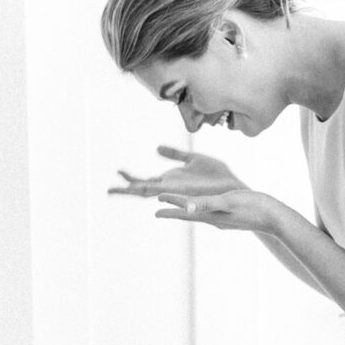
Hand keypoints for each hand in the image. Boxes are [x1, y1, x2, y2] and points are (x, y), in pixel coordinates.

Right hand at [109, 145, 243, 198]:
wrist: (235, 188)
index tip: (117, 171)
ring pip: (156, 194)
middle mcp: (173, 189)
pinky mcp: (194, 197)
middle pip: (144, 190)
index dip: (131, 177)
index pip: (146, 181)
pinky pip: (175, 196)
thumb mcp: (194, 159)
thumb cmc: (218, 177)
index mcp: (172, 181)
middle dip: (127, 189)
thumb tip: (156, 148)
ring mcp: (181, 194)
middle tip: (109, 189)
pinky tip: (156, 194)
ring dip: (140, 192)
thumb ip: (175, 154)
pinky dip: (165, 195)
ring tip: (126, 192)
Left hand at [152, 190, 286, 235]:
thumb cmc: (254, 207)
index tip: (156, 200)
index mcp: (211, 215)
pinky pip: (211, 214)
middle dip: (174, 212)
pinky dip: (202, 210)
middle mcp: (214, 220)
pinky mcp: (232, 219)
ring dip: (187, 212)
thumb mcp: (228, 201)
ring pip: (200, 215)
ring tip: (179, 211)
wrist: (275, 219)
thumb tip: (187, 206)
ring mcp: (223, 221)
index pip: (186, 210)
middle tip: (158, 213)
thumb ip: (207, 203)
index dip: (171, 204)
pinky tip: (206, 211)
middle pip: (189, 215)